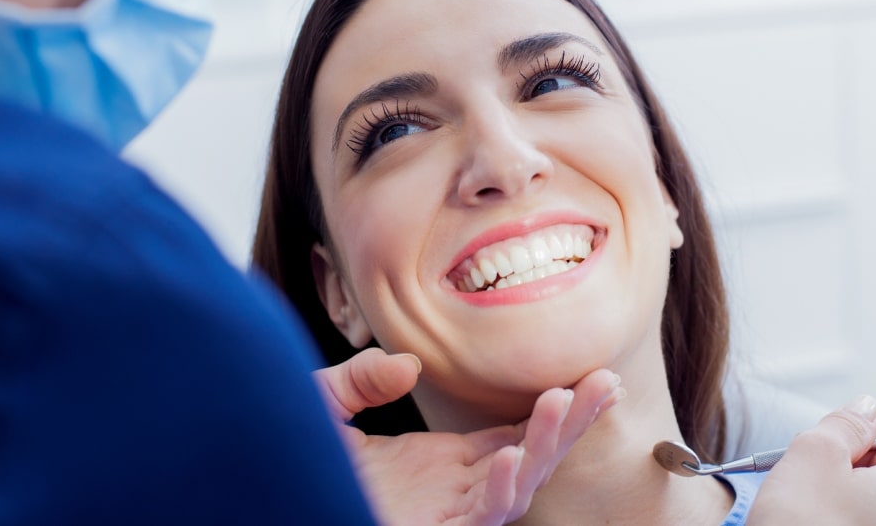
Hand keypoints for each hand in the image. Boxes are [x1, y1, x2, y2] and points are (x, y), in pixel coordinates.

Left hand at [315, 348, 622, 524]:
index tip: (591, 377)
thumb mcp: (323, 407)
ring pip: (517, 487)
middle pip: (531, 456)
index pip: (514, 433)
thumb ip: (360, 380)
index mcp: (441, 465)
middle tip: (608, 382)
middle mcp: (453, 492)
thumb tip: (408, 365)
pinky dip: (500, 490)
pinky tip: (510, 456)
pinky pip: (480, 518)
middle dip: (572, 422)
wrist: (267, 501)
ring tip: (564, 401)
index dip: (554, 409)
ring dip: (545, 446)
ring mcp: (445, 517)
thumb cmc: (294, 468)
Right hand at [749, 395, 875, 524]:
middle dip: (840, 475)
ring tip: (803, 515)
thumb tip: (866, 408)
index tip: (824, 457)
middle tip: (808, 487)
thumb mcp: (815, 453)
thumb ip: (844, 424)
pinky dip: (828, 525)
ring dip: (829, 503)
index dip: (851, 444)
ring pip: (861, 507)